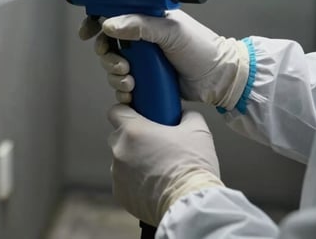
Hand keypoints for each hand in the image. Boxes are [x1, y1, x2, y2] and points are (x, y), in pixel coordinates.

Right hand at [79, 11, 248, 109]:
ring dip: (115, 75)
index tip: (87, 34)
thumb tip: (108, 25)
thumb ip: (139, 25)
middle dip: (107, 56)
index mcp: (148, 19)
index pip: (113, 15)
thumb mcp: (171, 31)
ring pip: (113, 66)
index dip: (96, 23)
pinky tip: (131, 92)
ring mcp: (144, 60)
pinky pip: (123, 84)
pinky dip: (122, 89)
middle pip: (108, 44)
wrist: (221, 79)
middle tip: (120, 64)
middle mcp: (143, 38)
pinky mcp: (146, 79)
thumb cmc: (203, 49)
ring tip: (131, 80)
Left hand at [107, 104, 223, 224]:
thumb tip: (183, 115)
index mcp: (133, 130)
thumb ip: (186, 115)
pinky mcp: (120, 192)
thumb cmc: (192, 166)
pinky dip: (135, 181)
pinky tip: (154, 184)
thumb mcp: (198, 131)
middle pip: (119, 136)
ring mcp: (117, 172)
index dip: (127, 112)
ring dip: (134, 161)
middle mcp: (119, 150)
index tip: (138, 117)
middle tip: (155, 144)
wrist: (190, 203)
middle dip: (134, 138)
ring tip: (158, 168)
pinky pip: (124, 181)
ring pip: (121, 160)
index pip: (116, 111)